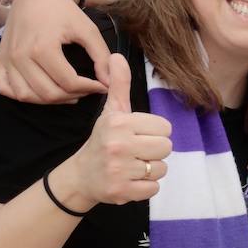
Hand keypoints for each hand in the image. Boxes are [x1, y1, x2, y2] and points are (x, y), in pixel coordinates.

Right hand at [0, 0, 109, 102]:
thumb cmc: (64, 12)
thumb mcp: (88, 29)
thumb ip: (101, 56)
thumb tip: (109, 82)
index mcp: (43, 47)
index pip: (69, 82)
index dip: (90, 88)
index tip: (102, 86)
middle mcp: (21, 56)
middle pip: (48, 93)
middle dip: (73, 96)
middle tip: (87, 90)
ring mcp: (7, 60)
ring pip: (27, 96)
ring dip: (50, 100)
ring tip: (68, 92)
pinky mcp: (0, 61)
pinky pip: (6, 89)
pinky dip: (23, 95)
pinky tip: (41, 91)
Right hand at [61, 54, 171, 208]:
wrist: (81, 176)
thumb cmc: (103, 140)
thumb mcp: (112, 112)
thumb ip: (120, 85)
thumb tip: (117, 56)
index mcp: (119, 123)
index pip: (165, 128)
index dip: (155, 133)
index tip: (138, 135)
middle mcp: (118, 145)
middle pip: (166, 148)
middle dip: (155, 151)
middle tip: (136, 152)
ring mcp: (119, 170)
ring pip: (162, 169)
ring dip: (151, 170)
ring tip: (132, 165)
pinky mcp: (121, 191)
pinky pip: (154, 188)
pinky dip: (146, 187)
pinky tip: (130, 179)